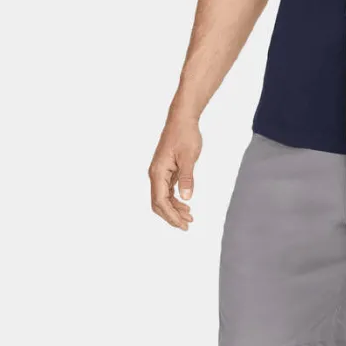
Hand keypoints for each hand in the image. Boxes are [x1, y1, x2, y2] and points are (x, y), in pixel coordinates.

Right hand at [149, 109, 201, 230]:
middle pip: (158, 203)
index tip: (183, 224)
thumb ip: (187, 178)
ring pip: (163, 198)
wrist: (182, 119)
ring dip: (174, 210)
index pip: (160, 201)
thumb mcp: (189, 157)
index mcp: (157, 172)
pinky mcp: (166, 171)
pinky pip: (167, 191)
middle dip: (171, 216)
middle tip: (187, 226)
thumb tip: (186, 198)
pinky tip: (186, 206)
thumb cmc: (185, 135)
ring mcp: (160, 173)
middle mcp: (155, 174)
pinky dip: (175, 200)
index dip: (171, 215)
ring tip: (190, 217)